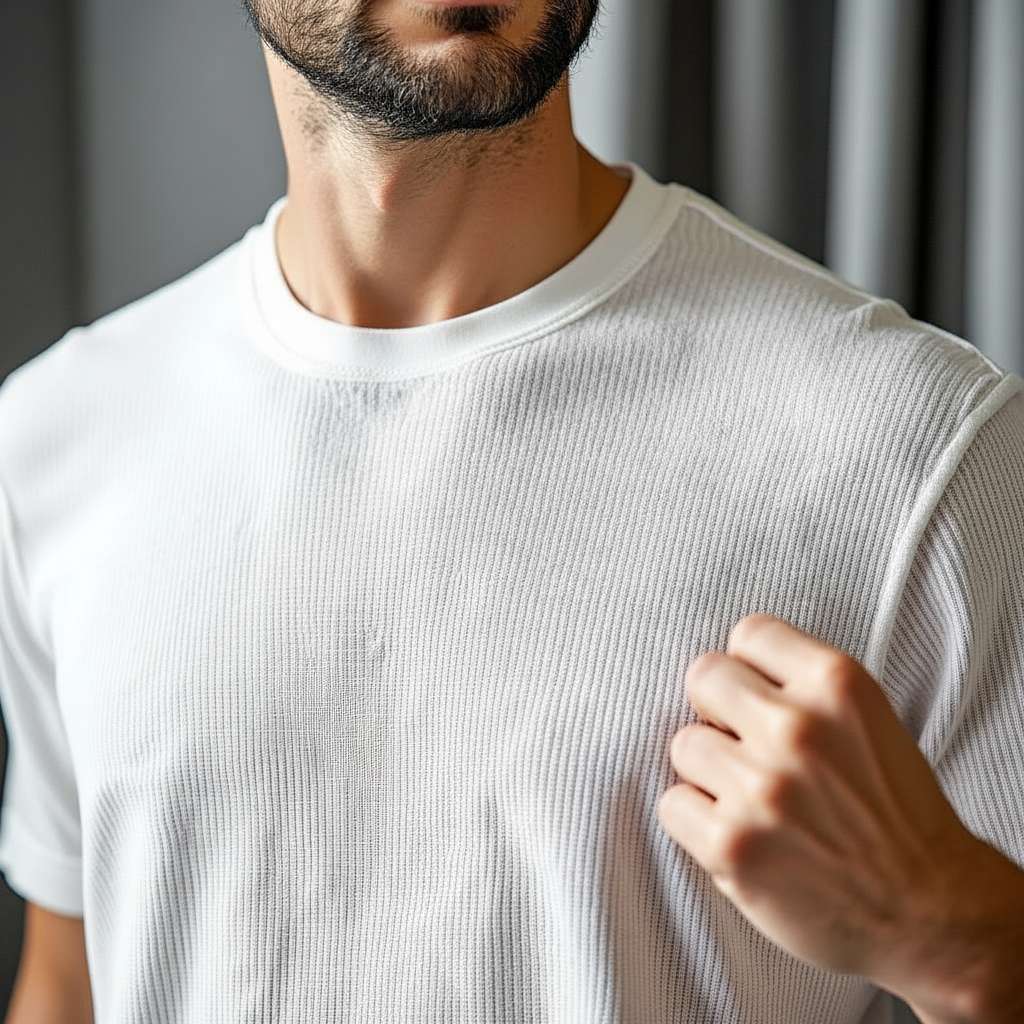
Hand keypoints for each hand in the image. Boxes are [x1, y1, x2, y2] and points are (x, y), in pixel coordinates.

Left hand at [655, 613, 1019, 1020]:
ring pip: (685, 743)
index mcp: (837, 685)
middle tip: (745, 745)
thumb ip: (802, 684)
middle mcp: (797, 728)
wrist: (934, 912)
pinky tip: (737, 834)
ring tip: (750, 799)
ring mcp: (761, 787)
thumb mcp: (868, 717)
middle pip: (704, 676)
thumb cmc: (894, 811)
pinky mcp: (732, 845)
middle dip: (719, 709)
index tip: (763, 698)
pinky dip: (696, 822)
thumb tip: (728, 669)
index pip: (750, 633)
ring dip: (709, 771)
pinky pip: (672, 804)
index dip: (751, 669)